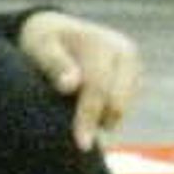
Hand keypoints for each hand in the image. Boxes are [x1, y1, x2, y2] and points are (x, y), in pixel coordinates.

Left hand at [16, 10, 141, 150]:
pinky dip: (103, 116)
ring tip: (74, 121)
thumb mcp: (40, 46)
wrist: (56, 29)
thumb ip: (54, 64)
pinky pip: (121, 108)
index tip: (81, 144)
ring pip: (122, 109)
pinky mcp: (132, 80)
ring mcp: (133, 68)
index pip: (99, 88)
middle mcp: (126, 55)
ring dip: (101, 121)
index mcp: (105, 45)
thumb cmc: (42, 40)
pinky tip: (83, 114)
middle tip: (76, 144)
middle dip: (97, 124)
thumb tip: (71, 85)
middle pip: (117, 103)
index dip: (89, 117)